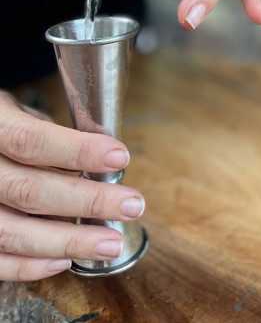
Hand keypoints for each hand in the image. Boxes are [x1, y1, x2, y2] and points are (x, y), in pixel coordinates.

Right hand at [0, 91, 144, 280]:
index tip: (119, 157)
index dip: (77, 151)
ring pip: (12, 232)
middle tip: (131, 204)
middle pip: (30, 191)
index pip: (31, 141)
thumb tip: (105, 149)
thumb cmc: (0, 127)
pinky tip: (65, 260)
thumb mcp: (19, 111)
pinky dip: (29, 266)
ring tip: (110, 243)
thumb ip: (53, 131)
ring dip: (68, 241)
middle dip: (88, 201)